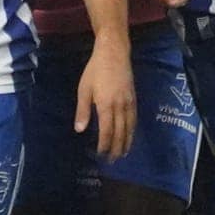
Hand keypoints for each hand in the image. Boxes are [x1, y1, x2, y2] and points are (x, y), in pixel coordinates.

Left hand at [76, 36, 135, 161]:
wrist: (114, 53)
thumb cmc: (95, 70)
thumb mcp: (84, 89)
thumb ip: (83, 110)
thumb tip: (80, 130)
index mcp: (106, 105)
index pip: (107, 131)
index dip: (104, 144)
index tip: (101, 154)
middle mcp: (120, 106)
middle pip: (120, 132)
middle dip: (116, 148)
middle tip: (112, 160)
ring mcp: (129, 102)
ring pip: (130, 127)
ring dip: (127, 142)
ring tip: (123, 153)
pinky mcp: (134, 98)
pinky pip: (134, 118)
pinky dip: (132, 130)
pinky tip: (130, 135)